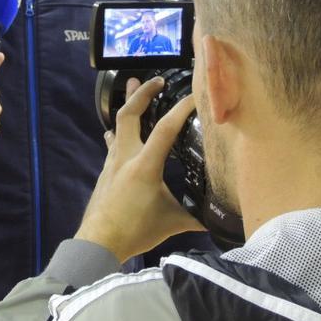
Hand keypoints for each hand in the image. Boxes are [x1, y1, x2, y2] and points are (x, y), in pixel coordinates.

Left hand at [75, 76, 204, 262]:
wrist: (98, 241)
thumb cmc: (135, 231)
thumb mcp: (172, 223)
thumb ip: (197, 216)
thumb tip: (222, 217)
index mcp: (144, 166)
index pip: (165, 129)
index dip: (180, 109)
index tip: (195, 96)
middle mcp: (125, 157)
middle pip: (129, 114)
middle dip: (143, 94)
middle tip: (156, 79)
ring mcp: (112, 161)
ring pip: (118, 124)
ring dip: (128, 105)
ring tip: (134, 86)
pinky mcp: (105, 169)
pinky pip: (114, 141)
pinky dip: (120, 130)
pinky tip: (117, 130)